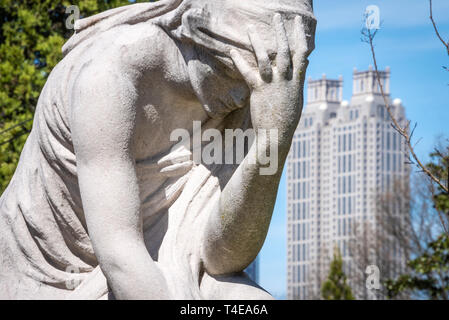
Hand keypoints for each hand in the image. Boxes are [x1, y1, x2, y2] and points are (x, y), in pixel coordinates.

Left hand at [230, 14, 311, 137]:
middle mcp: (287, 80)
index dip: (300, 35)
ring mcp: (273, 84)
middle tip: (277, 16)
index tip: (296, 22)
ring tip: (250, 28)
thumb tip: (301, 66)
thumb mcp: (297, 98)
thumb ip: (297, 80)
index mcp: (297, 81)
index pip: (302, 53)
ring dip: (257, 41)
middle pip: (285, 50)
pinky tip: (231, 51)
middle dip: (281, 31)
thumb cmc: (286, 120)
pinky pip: (247, 71)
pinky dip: (238, 61)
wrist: (277, 135)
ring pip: (265, 57)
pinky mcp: (259, 90)